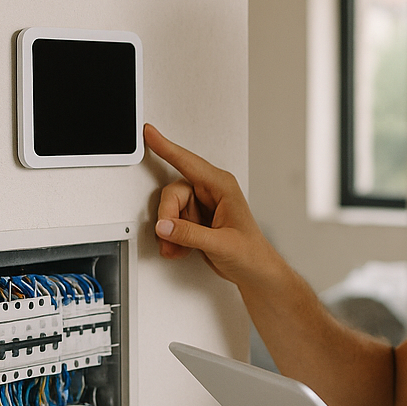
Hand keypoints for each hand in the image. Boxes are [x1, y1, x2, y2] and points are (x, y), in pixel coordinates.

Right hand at [143, 123, 283, 289]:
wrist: (255, 271)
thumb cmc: (251, 253)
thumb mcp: (220, 244)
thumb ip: (190, 234)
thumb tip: (165, 225)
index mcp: (222, 187)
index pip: (188, 163)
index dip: (166, 147)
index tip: (150, 133)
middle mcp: (211, 192)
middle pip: (173, 194)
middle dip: (168, 217)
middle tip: (169, 236)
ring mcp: (202, 206)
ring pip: (170, 210)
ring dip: (170, 233)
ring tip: (179, 248)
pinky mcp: (196, 220)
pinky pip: (172, 223)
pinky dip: (173, 238)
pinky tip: (182, 249)